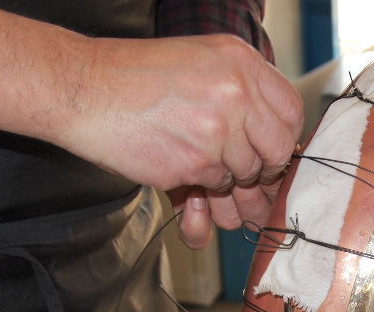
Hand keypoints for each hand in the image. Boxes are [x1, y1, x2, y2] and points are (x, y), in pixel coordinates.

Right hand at [0, 5, 303, 249]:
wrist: (81, 88)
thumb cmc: (135, 78)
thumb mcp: (200, 63)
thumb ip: (242, 94)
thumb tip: (278, 150)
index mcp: (241, 60)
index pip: (291, 113)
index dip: (281, 139)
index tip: (268, 151)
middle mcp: (236, 91)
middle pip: (277, 151)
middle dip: (262, 170)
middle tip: (242, 175)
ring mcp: (218, 128)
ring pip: (245, 174)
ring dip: (225, 182)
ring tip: (197, 171)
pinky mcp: (195, 162)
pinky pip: (214, 187)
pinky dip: (198, 189)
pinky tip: (178, 173)